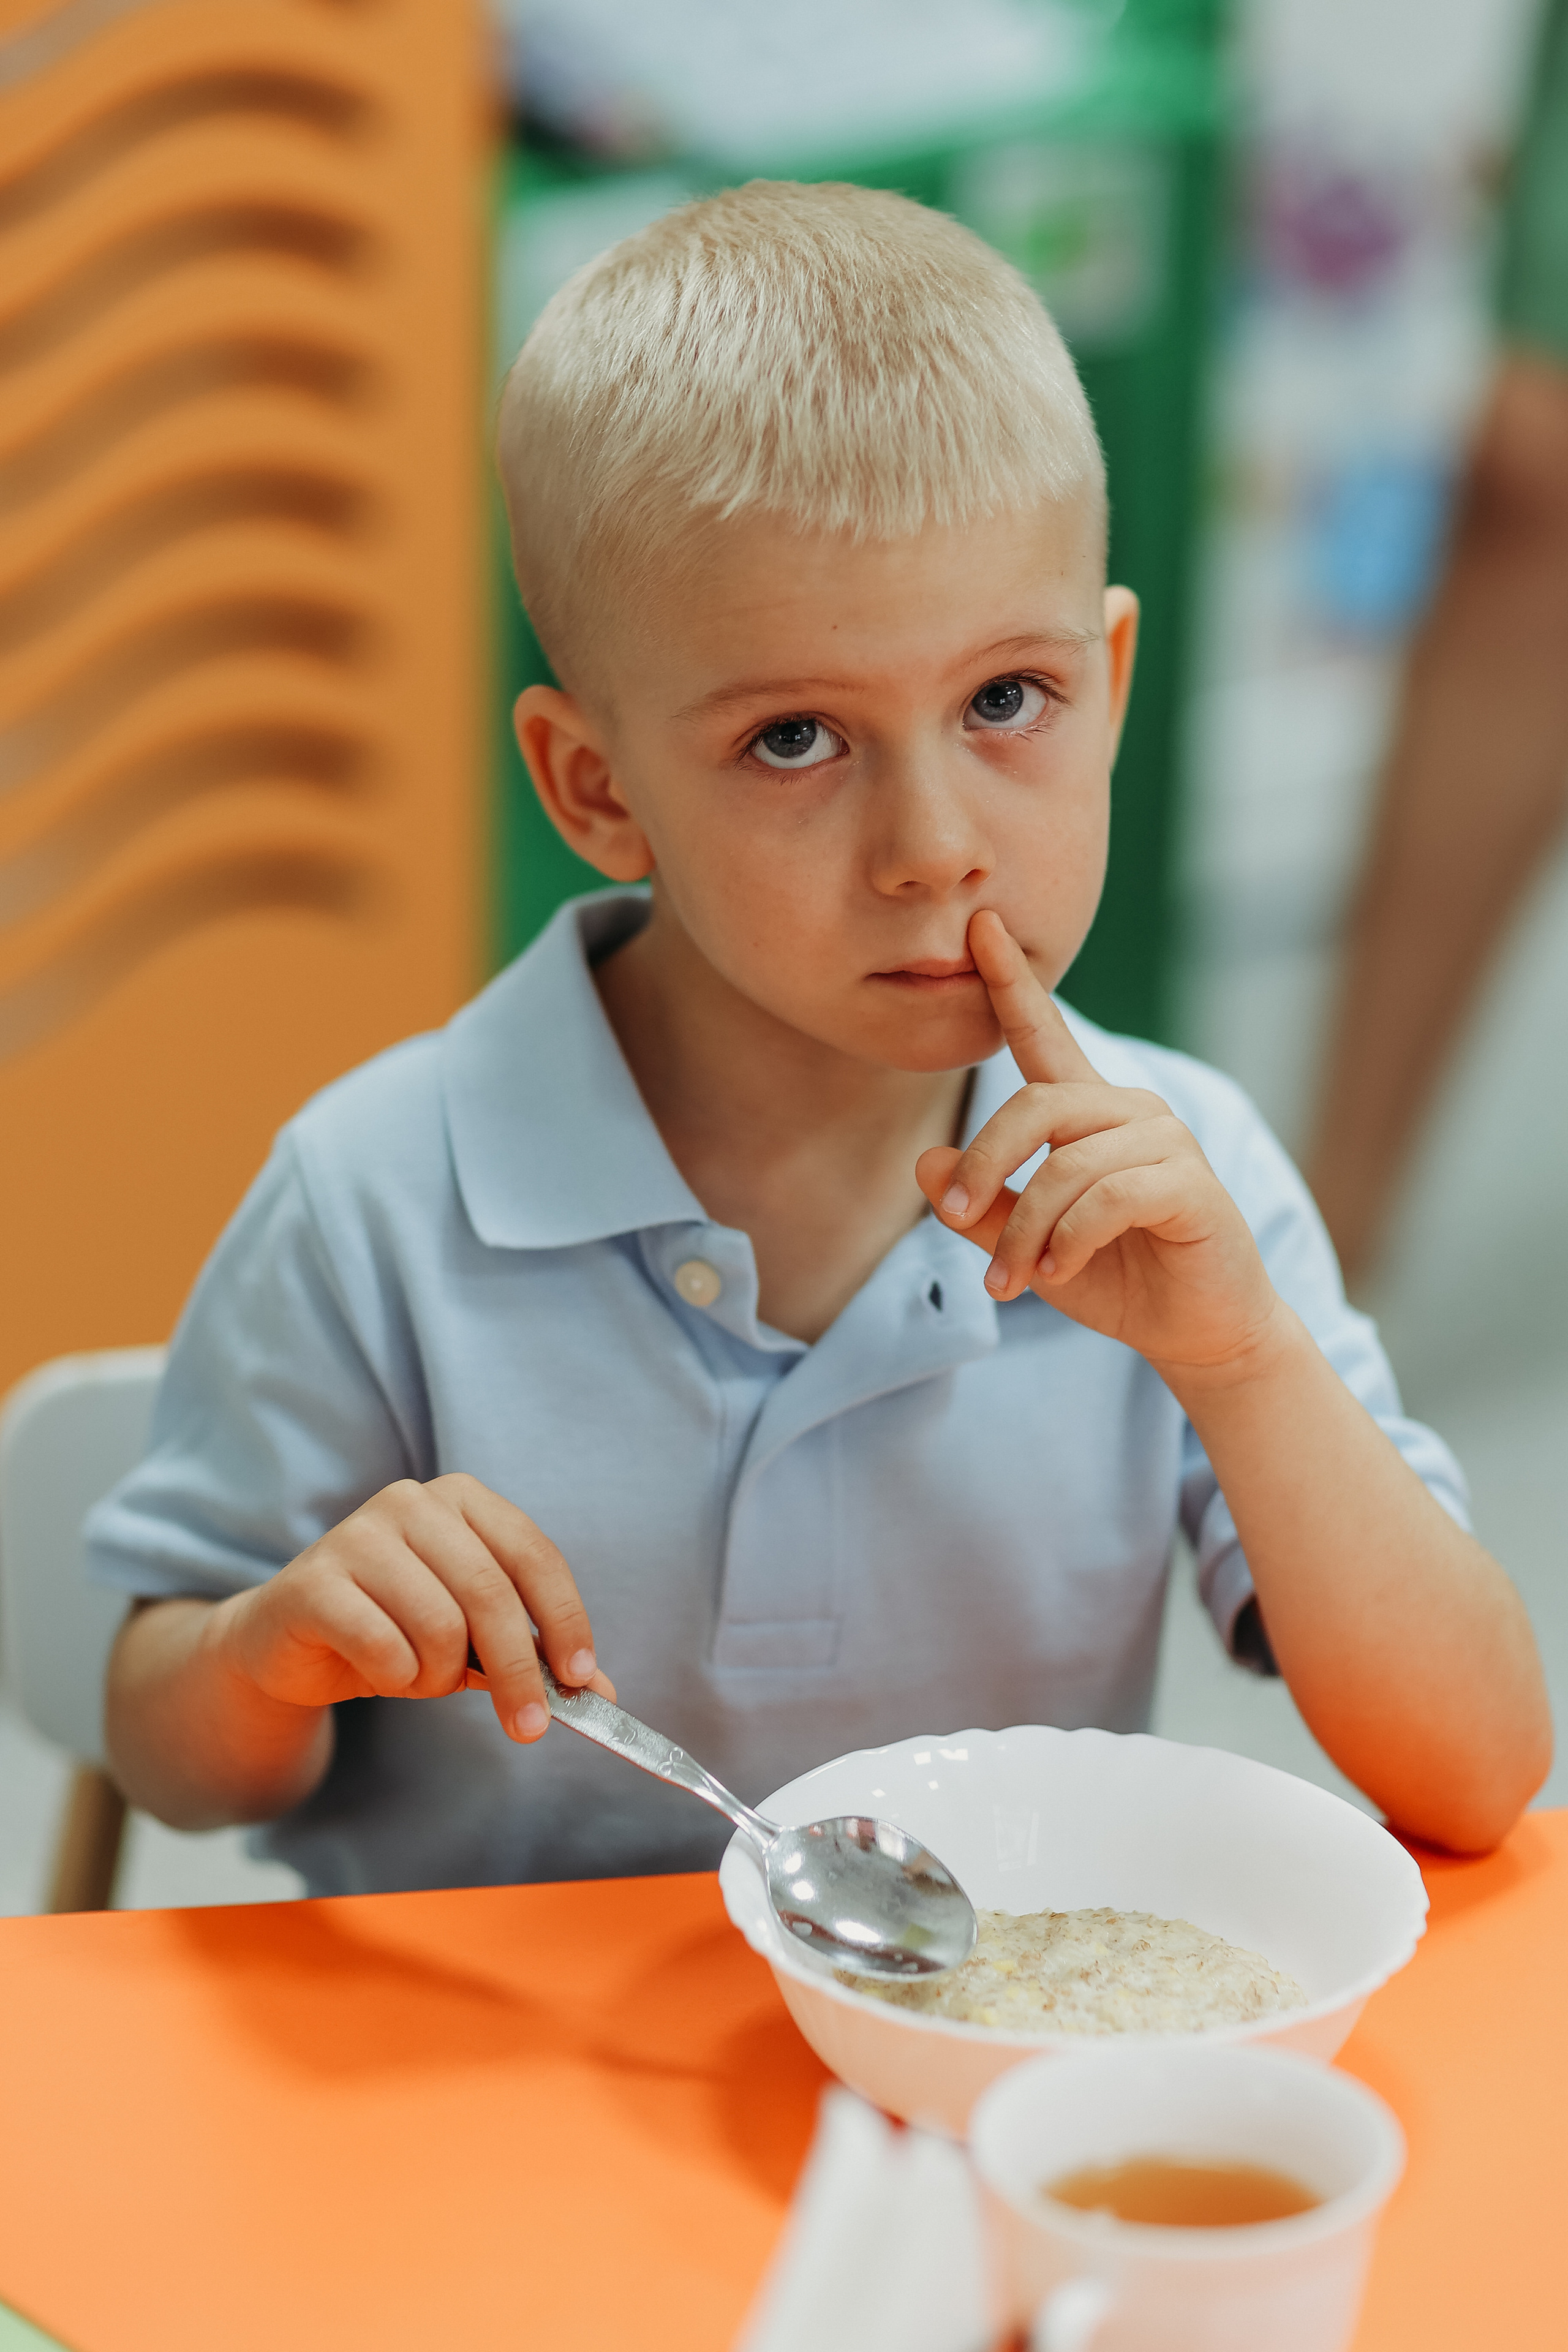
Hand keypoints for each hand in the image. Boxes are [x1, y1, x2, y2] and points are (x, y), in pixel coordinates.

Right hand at [210, 1473, 615, 1744]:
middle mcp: (412, 1502)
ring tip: (418, 1676)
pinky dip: (395, 1676)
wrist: (288, 1643)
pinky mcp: (313, 1580)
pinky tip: (382, 1671)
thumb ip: (531, 1657)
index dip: (565, 1618)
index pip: (534, 1556)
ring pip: (439, 1626)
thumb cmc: (393, 1630)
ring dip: (438, 1675)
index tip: (582, 1678)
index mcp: (462, 1501)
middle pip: (491, 1595)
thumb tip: (599, 1692)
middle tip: (528, 1727)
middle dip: (518, 1671)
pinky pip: (384, 1646)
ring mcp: (357, 1534)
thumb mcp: (471, 1641)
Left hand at [915, 912, 1281, 1374]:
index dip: (1011, 981)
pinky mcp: (1190, 1183)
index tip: (981, 926)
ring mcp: (1166, 1142)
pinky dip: (1070, 1240)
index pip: (1043, 1034)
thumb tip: (925, 1162)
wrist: (1194, 1328)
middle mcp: (1130, 1111)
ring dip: (1024, 1230)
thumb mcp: (1027, 1243)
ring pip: (1065, 1165)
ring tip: (1010, 1280)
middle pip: (1034, 1105)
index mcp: (1089, 1112)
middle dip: (985, 1164)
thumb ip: (980, 1206)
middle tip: (955, 1219)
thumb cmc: (1113, 1275)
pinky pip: (1108, 1197)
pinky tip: (1058, 1271)